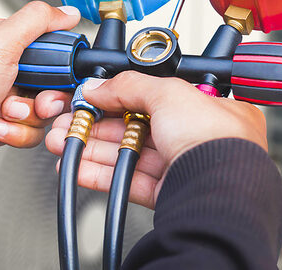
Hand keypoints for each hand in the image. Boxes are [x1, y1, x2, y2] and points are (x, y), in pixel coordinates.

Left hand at [0, 0, 80, 184]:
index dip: (61, 61)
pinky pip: (31, 131)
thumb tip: (67, 11)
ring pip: (45, 109)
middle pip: (54, 80)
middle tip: (35, 99)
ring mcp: (4, 98)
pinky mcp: (3, 124)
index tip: (56, 72)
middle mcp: (5, 68)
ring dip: (26, 116)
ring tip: (2, 113)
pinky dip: (15, 133)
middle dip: (47, 95)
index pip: (52, 44)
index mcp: (3, 41)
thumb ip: (36, 21)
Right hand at [44, 73, 267, 208]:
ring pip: (131, 154)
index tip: (95, 97)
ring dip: (94, 147)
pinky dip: (101, 174)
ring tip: (64, 141)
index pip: (160, 97)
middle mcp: (202, 138)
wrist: (218, 192)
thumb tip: (99, 85)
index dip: (124, 96)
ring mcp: (185, 168)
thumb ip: (130, 86)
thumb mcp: (170, 93)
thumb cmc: (215, 140)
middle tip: (71, 120)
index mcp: (213, 109)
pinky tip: (79, 166)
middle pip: (141, 127)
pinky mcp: (169, 195)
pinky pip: (129, 182)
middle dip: (100, 123)